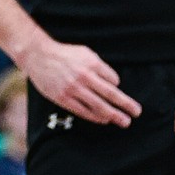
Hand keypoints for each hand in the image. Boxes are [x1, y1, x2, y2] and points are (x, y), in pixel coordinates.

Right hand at [23, 34, 141, 126]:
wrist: (38, 55)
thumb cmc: (64, 54)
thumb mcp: (84, 52)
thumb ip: (99, 66)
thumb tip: (114, 82)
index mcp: (91, 63)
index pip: (113, 79)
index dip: (117, 86)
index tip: (117, 90)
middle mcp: (84, 76)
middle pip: (111, 95)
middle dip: (126, 105)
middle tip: (137, 112)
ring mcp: (74, 89)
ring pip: (99, 106)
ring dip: (114, 115)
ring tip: (124, 121)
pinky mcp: (64, 99)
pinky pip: (84, 112)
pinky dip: (96, 117)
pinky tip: (104, 120)